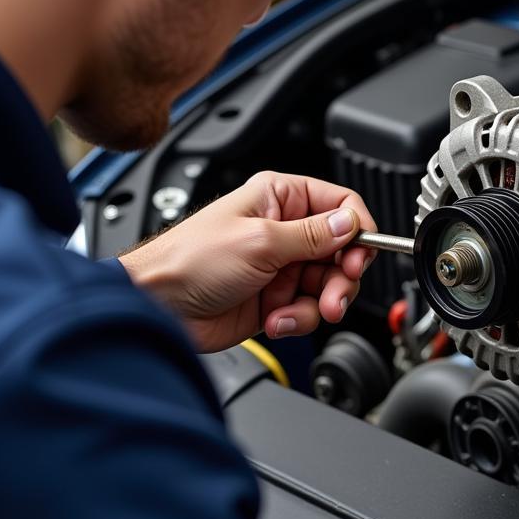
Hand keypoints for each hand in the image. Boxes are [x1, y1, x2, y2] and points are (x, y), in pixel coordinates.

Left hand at [119, 172, 375, 352]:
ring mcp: (281, 266)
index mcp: (280, 198)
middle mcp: (284, 230)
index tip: (360, 254)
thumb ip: (312, 235)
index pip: (340, 204)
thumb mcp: (260, 241)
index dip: (357, 229)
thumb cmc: (189, 260)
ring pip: (328, 285)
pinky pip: (307, 309)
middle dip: (341, 276)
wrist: (159, 307)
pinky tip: (275, 319)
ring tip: (296, 311)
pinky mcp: (275, 299)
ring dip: (318, 303)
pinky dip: (296, 318)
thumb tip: (350, 224)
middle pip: (341, 251)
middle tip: (335, 293)